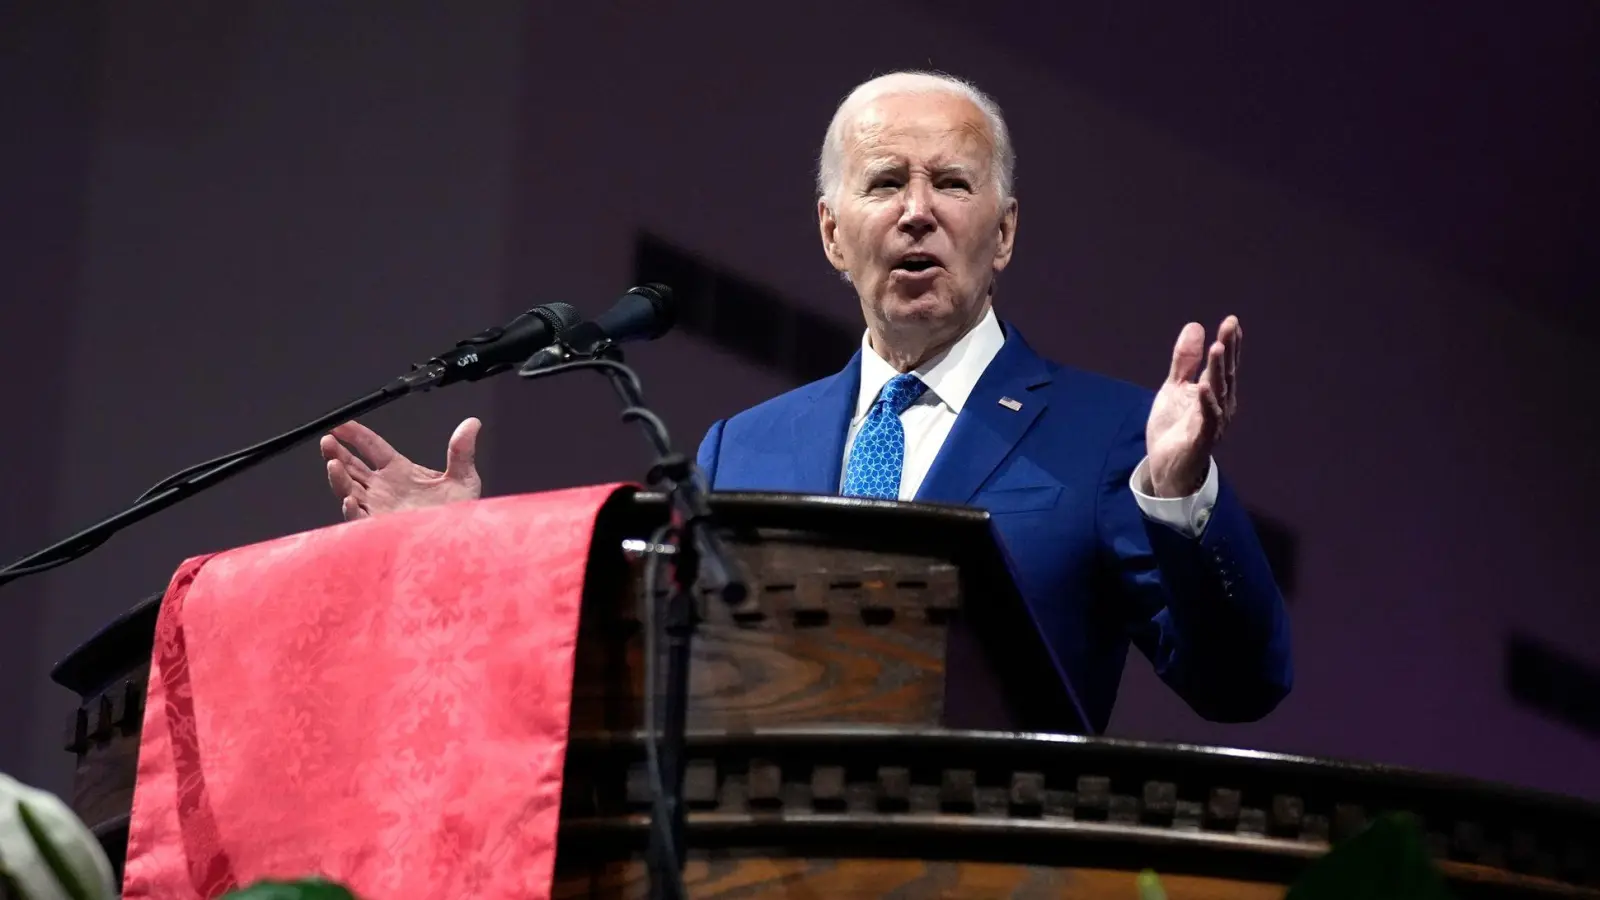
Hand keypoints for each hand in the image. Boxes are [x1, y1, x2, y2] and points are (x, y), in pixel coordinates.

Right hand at [319, 417, 482, 520]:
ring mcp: (378, 507)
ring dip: (339, 478)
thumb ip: (462, 451)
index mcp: (398, 470)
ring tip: (333, 465)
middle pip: (352, 467)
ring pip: (349, 490)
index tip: (339, 424)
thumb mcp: (463, 478)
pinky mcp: (379, 528)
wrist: (459, 542)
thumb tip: (473, 423)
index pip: (370, 446)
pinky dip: (352, 511)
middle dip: (336, 454)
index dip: (354, 434)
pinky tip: (350, 501)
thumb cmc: (460, 512)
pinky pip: (360, 519)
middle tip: (327, 442)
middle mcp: (383, 488)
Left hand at [1145, 316, 1239, 497]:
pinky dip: (1206, 402)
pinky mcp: (1201, 438)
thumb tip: (1195, 326)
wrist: (1167, 465)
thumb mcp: (1175, 387)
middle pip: (1225, 373)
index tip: (1230, 321)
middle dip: (1228, 349)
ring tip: (1218, 347)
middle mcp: (1220, 405)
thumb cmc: (1175, 427)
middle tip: (1230, 326)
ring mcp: (1213, 422)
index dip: (1228, 343)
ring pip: (1218, 392)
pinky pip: (1207, 419)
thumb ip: (1185, 360)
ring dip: (1218, 370)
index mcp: (1215, 392)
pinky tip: (1204, 386)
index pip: (1223, 364)